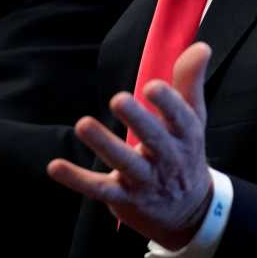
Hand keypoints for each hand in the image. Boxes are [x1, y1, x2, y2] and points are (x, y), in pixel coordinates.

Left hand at [47, 42, 214, 249]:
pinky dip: (77, 179)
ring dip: (103, 144)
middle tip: (118, 99)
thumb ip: (191, 81)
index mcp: (186, 136)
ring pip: (124, 163)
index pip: (180, 118)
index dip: (168, 103)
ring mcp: (144, 180)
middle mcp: (167, 159)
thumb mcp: (194, 119)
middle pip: (153, 139)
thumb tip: (201, 45)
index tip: (152, 85)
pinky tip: (55, 166)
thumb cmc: (185, 152)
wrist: (189, 212)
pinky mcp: (123, 198)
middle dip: (137, 120)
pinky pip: (99, 189)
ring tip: (83, 124)